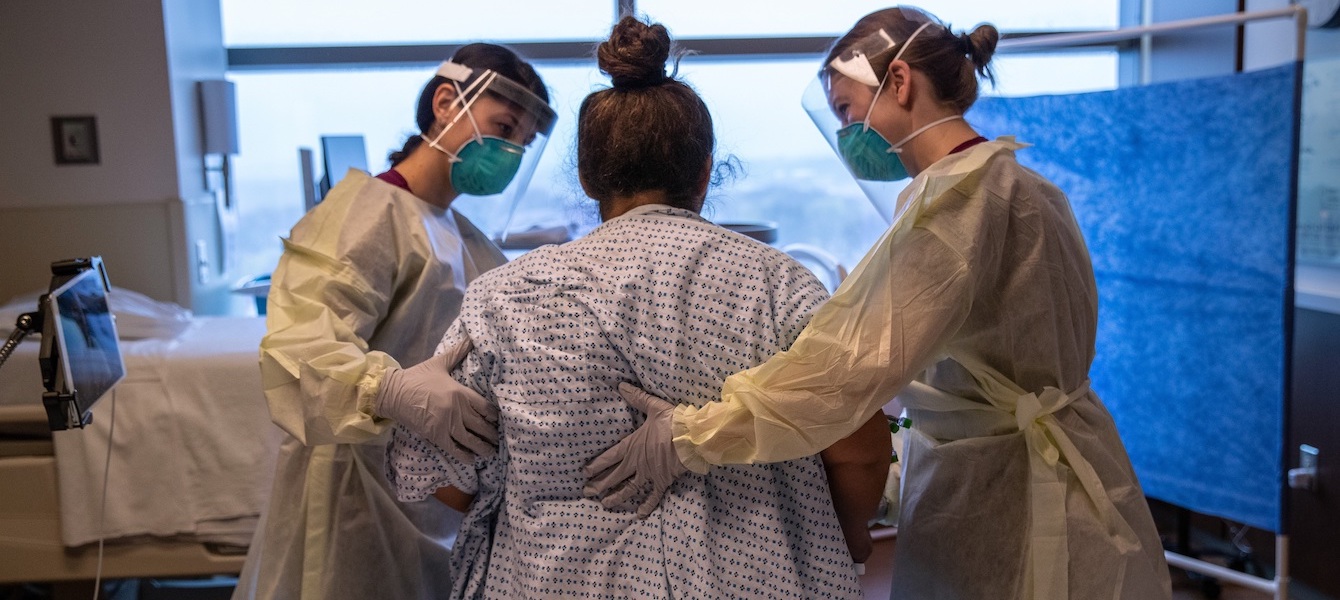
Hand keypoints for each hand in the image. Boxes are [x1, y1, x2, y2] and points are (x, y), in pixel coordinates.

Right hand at [374, 337, 497, 462]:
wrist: (393, 392)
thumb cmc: (417, 377)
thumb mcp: (439, 364)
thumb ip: (458, 352)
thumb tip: (471, 338)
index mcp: (460, 392)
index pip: (485, 407)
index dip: (495, 416)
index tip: (500, 420)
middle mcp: (457, 409)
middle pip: (482, 425)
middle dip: (492, 434)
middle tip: (500, 440)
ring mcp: (446, 424)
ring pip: (471, 440)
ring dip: (483, 447)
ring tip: (491, 452)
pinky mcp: (435, 435)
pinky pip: (454, 448)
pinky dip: (465, 455)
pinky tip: (472, 459)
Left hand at [583, 383, 688, 518]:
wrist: (692, 437)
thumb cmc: (673, 422)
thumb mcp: (653, 407)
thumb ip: (636, 398)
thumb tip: (621, 386)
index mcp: (632, 445)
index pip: (609, 457)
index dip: (596, 465)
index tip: (585, 472)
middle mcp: (637, 462)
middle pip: (614, 476)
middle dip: (599, 485)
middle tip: (586, 492)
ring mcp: (649, 474)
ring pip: (629, 489)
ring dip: (616, 498)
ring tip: (604, 505)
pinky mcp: (663, 481)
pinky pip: (653, 497)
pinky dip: (646, 506)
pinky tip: (639, 516)